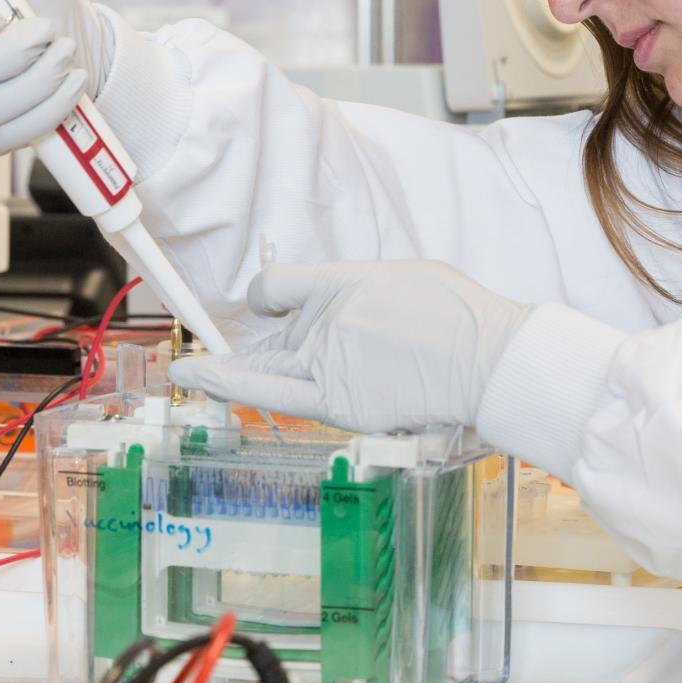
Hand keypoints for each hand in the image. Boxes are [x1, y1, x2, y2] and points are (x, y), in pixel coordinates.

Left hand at [168, 262, 531, 433]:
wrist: (489, 362)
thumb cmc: (460, 318)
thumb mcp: (405, 277)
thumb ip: (362, 291)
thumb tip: (341, 304)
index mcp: (346, 282)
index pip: (279, 283)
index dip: (267, 294)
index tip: (267, 302)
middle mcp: (329, 322)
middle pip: (269, 329)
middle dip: (239, 345)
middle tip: (196, 361)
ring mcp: (332, 366)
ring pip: (265, 368)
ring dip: (227, 372)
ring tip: (193, 374)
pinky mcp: (342, 405)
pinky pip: (282, 397)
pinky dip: (242, 389)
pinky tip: (215, 387)